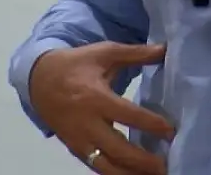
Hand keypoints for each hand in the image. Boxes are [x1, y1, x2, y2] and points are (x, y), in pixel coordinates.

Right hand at [28, 42, 172, 173]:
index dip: (151, 124)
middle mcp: (87, 123)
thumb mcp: (104, 53)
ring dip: (131, 173)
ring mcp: (80, 140)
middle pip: (118, 149)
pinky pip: (96, 167)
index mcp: (96, 98)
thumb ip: (135, 54)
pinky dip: (115, 174)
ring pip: (107, 166)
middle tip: (167, 165)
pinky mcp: (75, 149)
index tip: (171, 131)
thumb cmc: (76, 65)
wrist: (38, 80)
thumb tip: (164, 49)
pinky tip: (133, 174)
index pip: (128, 115)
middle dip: (144, 161)